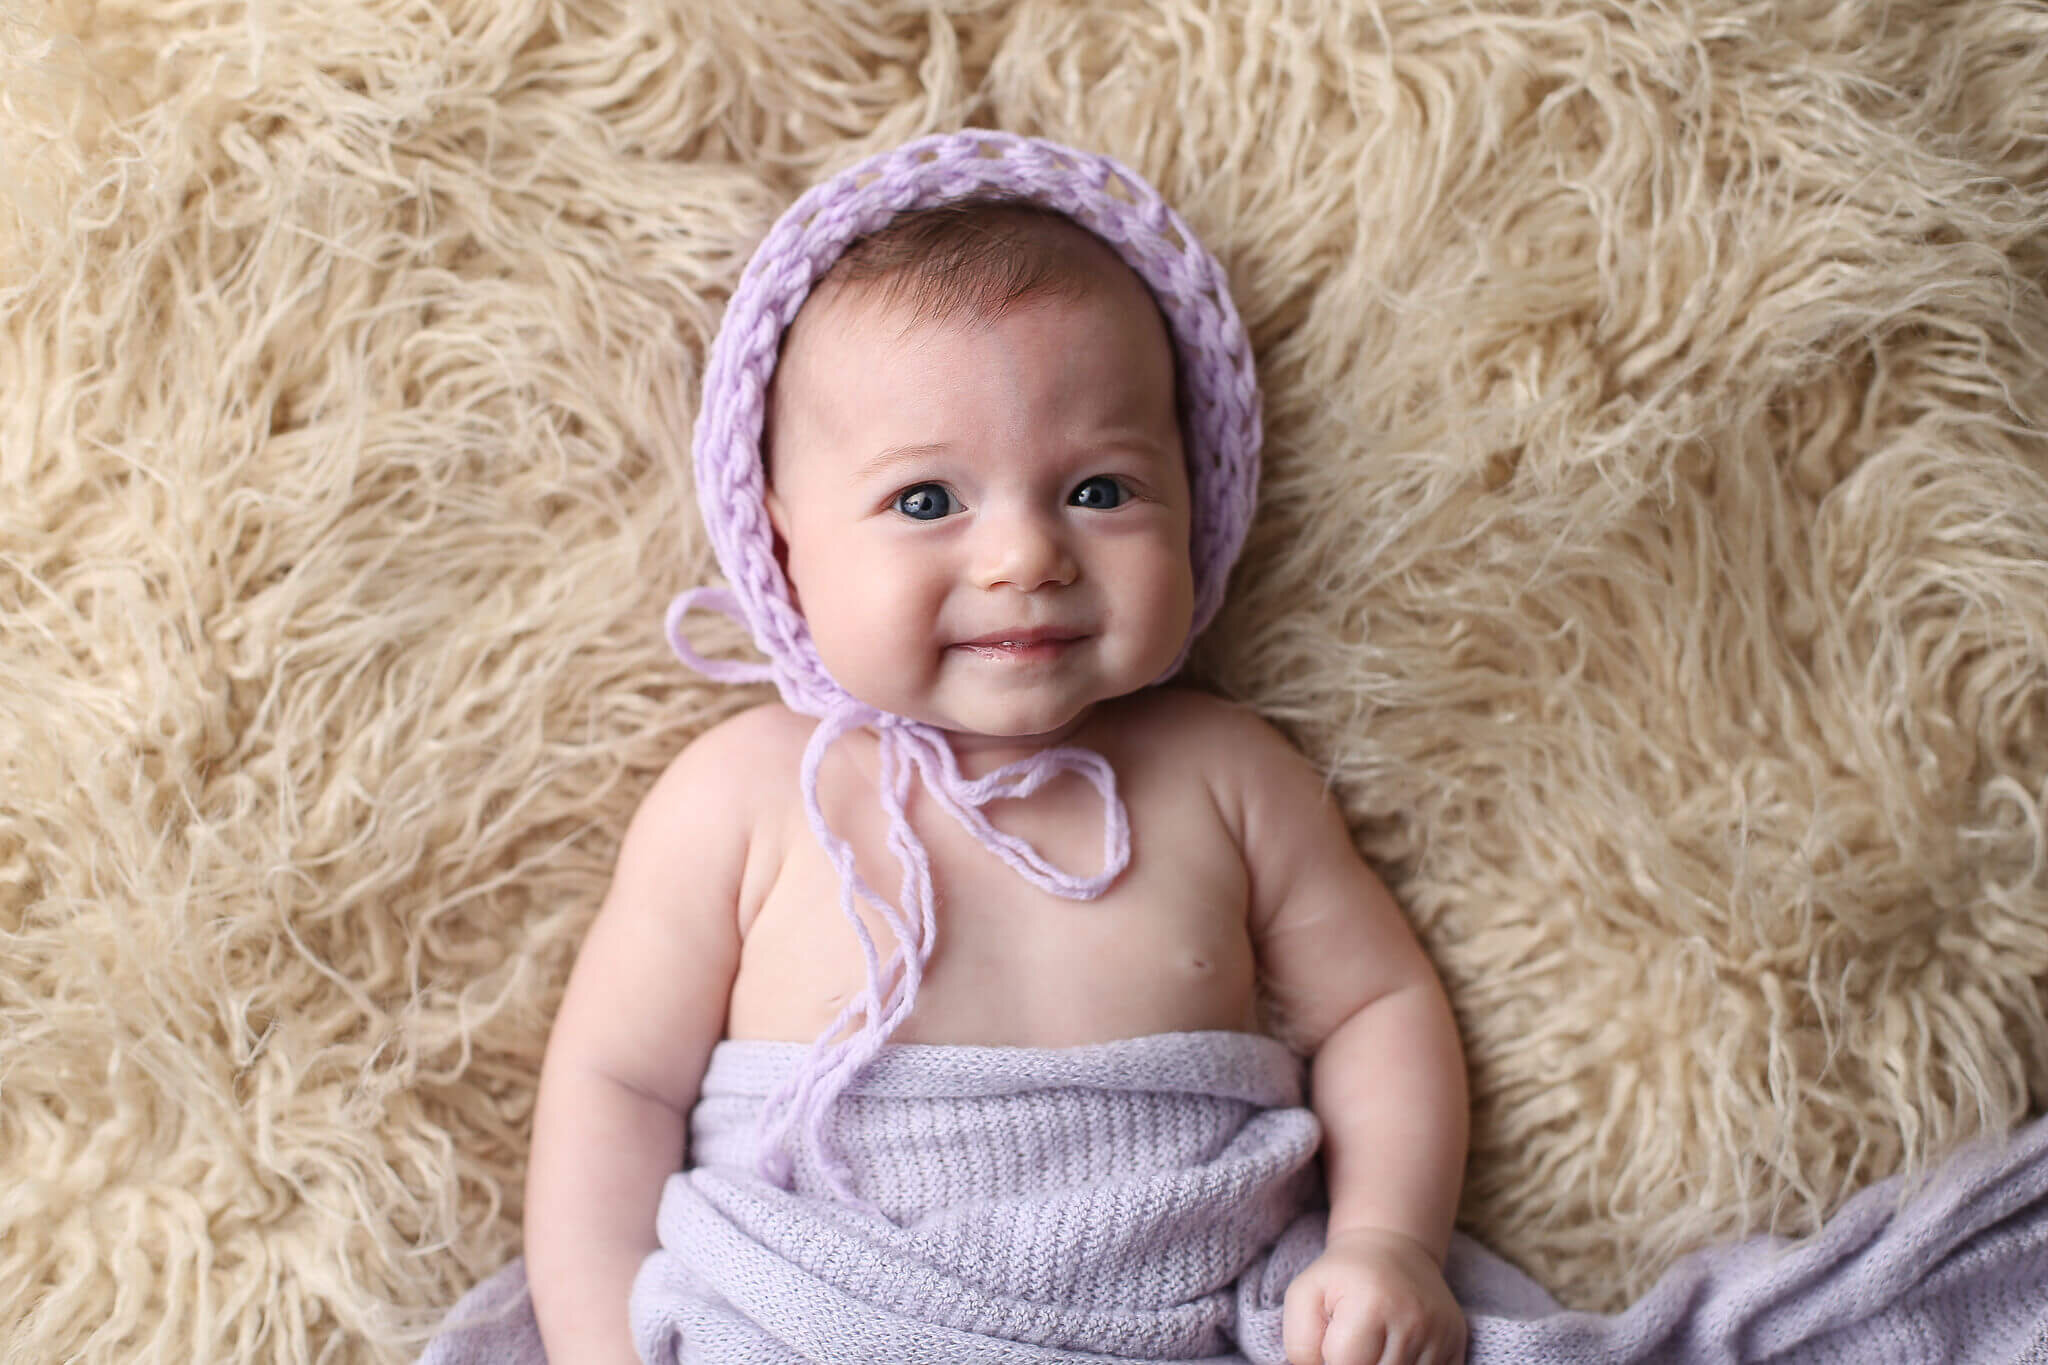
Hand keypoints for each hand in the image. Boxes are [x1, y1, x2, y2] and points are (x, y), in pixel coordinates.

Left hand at [1281, 1227, 1465, 1364]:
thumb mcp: (1304, 1295)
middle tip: (1354, 1344)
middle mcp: (1414, 1320)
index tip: (1331, 1342)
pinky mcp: (1457, 1344)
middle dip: (1358, 1364)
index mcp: (1372, 1303)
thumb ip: (1300, 1345)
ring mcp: (1440, 1335)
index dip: (1330, 1360)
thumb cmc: (1343, 1276)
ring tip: (1374, 1345)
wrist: (1394, 1249)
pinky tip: (1396, 1350)